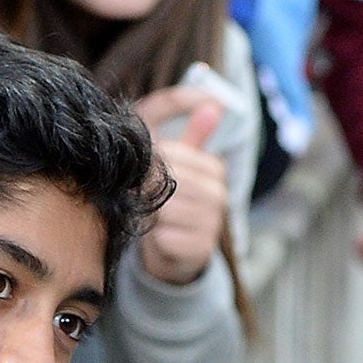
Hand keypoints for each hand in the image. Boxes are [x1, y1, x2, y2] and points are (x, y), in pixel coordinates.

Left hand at [132, 88, 229, 285]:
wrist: (173, 255)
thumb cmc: (170, 204)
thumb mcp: (177, 168)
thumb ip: (191, 136)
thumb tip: (213, 106)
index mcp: (214, 168)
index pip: (171, 153)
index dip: (148, 165)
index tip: (145, 178)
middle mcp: (219, 193)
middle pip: (167, 179)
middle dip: (147, 190)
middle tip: (144, 202)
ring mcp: (212, 222)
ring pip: (164, 207)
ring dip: (150, 214)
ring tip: (155, 219)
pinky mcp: (201, 248)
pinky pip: (165, 236)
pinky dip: (154, 239)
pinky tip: (160, 240)